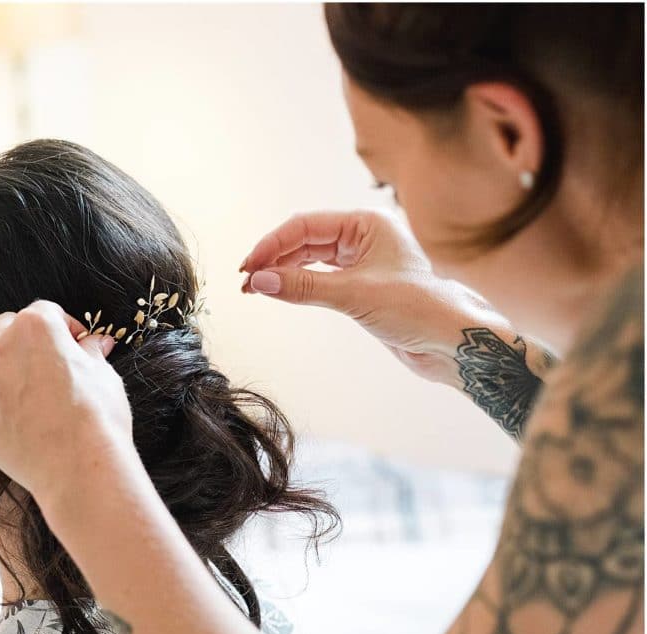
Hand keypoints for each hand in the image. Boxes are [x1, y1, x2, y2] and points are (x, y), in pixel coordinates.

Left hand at [0, 300, 141, 506]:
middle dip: (21, 340)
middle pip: (2, 325)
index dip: (62, 328)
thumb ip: (90, 353)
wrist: (79, 468)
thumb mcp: (103, 376)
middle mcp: (1, 344)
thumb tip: (95, 343)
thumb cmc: (98, 420)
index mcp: (38, 326)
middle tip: (39, 364)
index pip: (44, 310)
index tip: (72, 345)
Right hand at [240, 210, 514, 387]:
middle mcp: (363, 237)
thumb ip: (303, 287)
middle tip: (246, 282)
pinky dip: (298, 285)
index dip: (272, 245)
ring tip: (255, 289)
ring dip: (282, 273)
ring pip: (309, 260)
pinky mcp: (360, 286)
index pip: (305, 226)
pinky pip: (319, 279)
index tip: (248, 267)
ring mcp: (361, 261)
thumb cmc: (417, 310)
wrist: (452, 343)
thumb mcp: (354, 296)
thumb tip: (258, 282)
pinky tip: (280, 293)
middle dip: (273, 259)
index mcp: (366, 224)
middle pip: (304, 241)